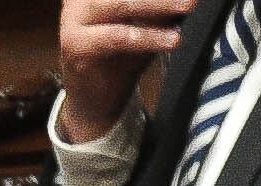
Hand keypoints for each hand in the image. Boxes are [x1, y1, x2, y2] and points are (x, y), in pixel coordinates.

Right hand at [55, 0, 188, 144]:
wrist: (94, 100)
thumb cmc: (121, 56)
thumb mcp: (147, 20)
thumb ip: (160, 5)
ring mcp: (72, 18)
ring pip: (120, 3)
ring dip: (158, 4)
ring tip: (189, 6)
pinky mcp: (74, 44)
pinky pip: (117, 36)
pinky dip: (147, 37)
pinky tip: (172, 39)